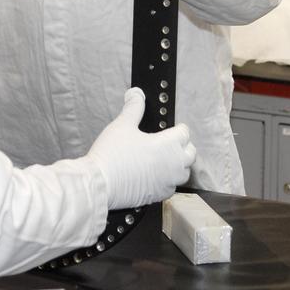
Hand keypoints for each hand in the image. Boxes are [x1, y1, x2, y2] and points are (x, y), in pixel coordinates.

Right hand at [87, 88, 195, 209]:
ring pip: (184, 172)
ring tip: (164, 160)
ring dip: (178, 165)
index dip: (177, 128)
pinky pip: (171, 187)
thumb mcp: (122, 125)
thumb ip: (134, 108)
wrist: (99, 183)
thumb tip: (136, 94)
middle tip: (168, 143)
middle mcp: (173, 165)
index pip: (185, 133)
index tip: (169, 128)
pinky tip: (155, 176)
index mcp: (168, 145)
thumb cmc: (112, 155)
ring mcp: (167, 182)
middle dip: (182, 146)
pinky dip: (167, 181)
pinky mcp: (158, 195)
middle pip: (190, 153)